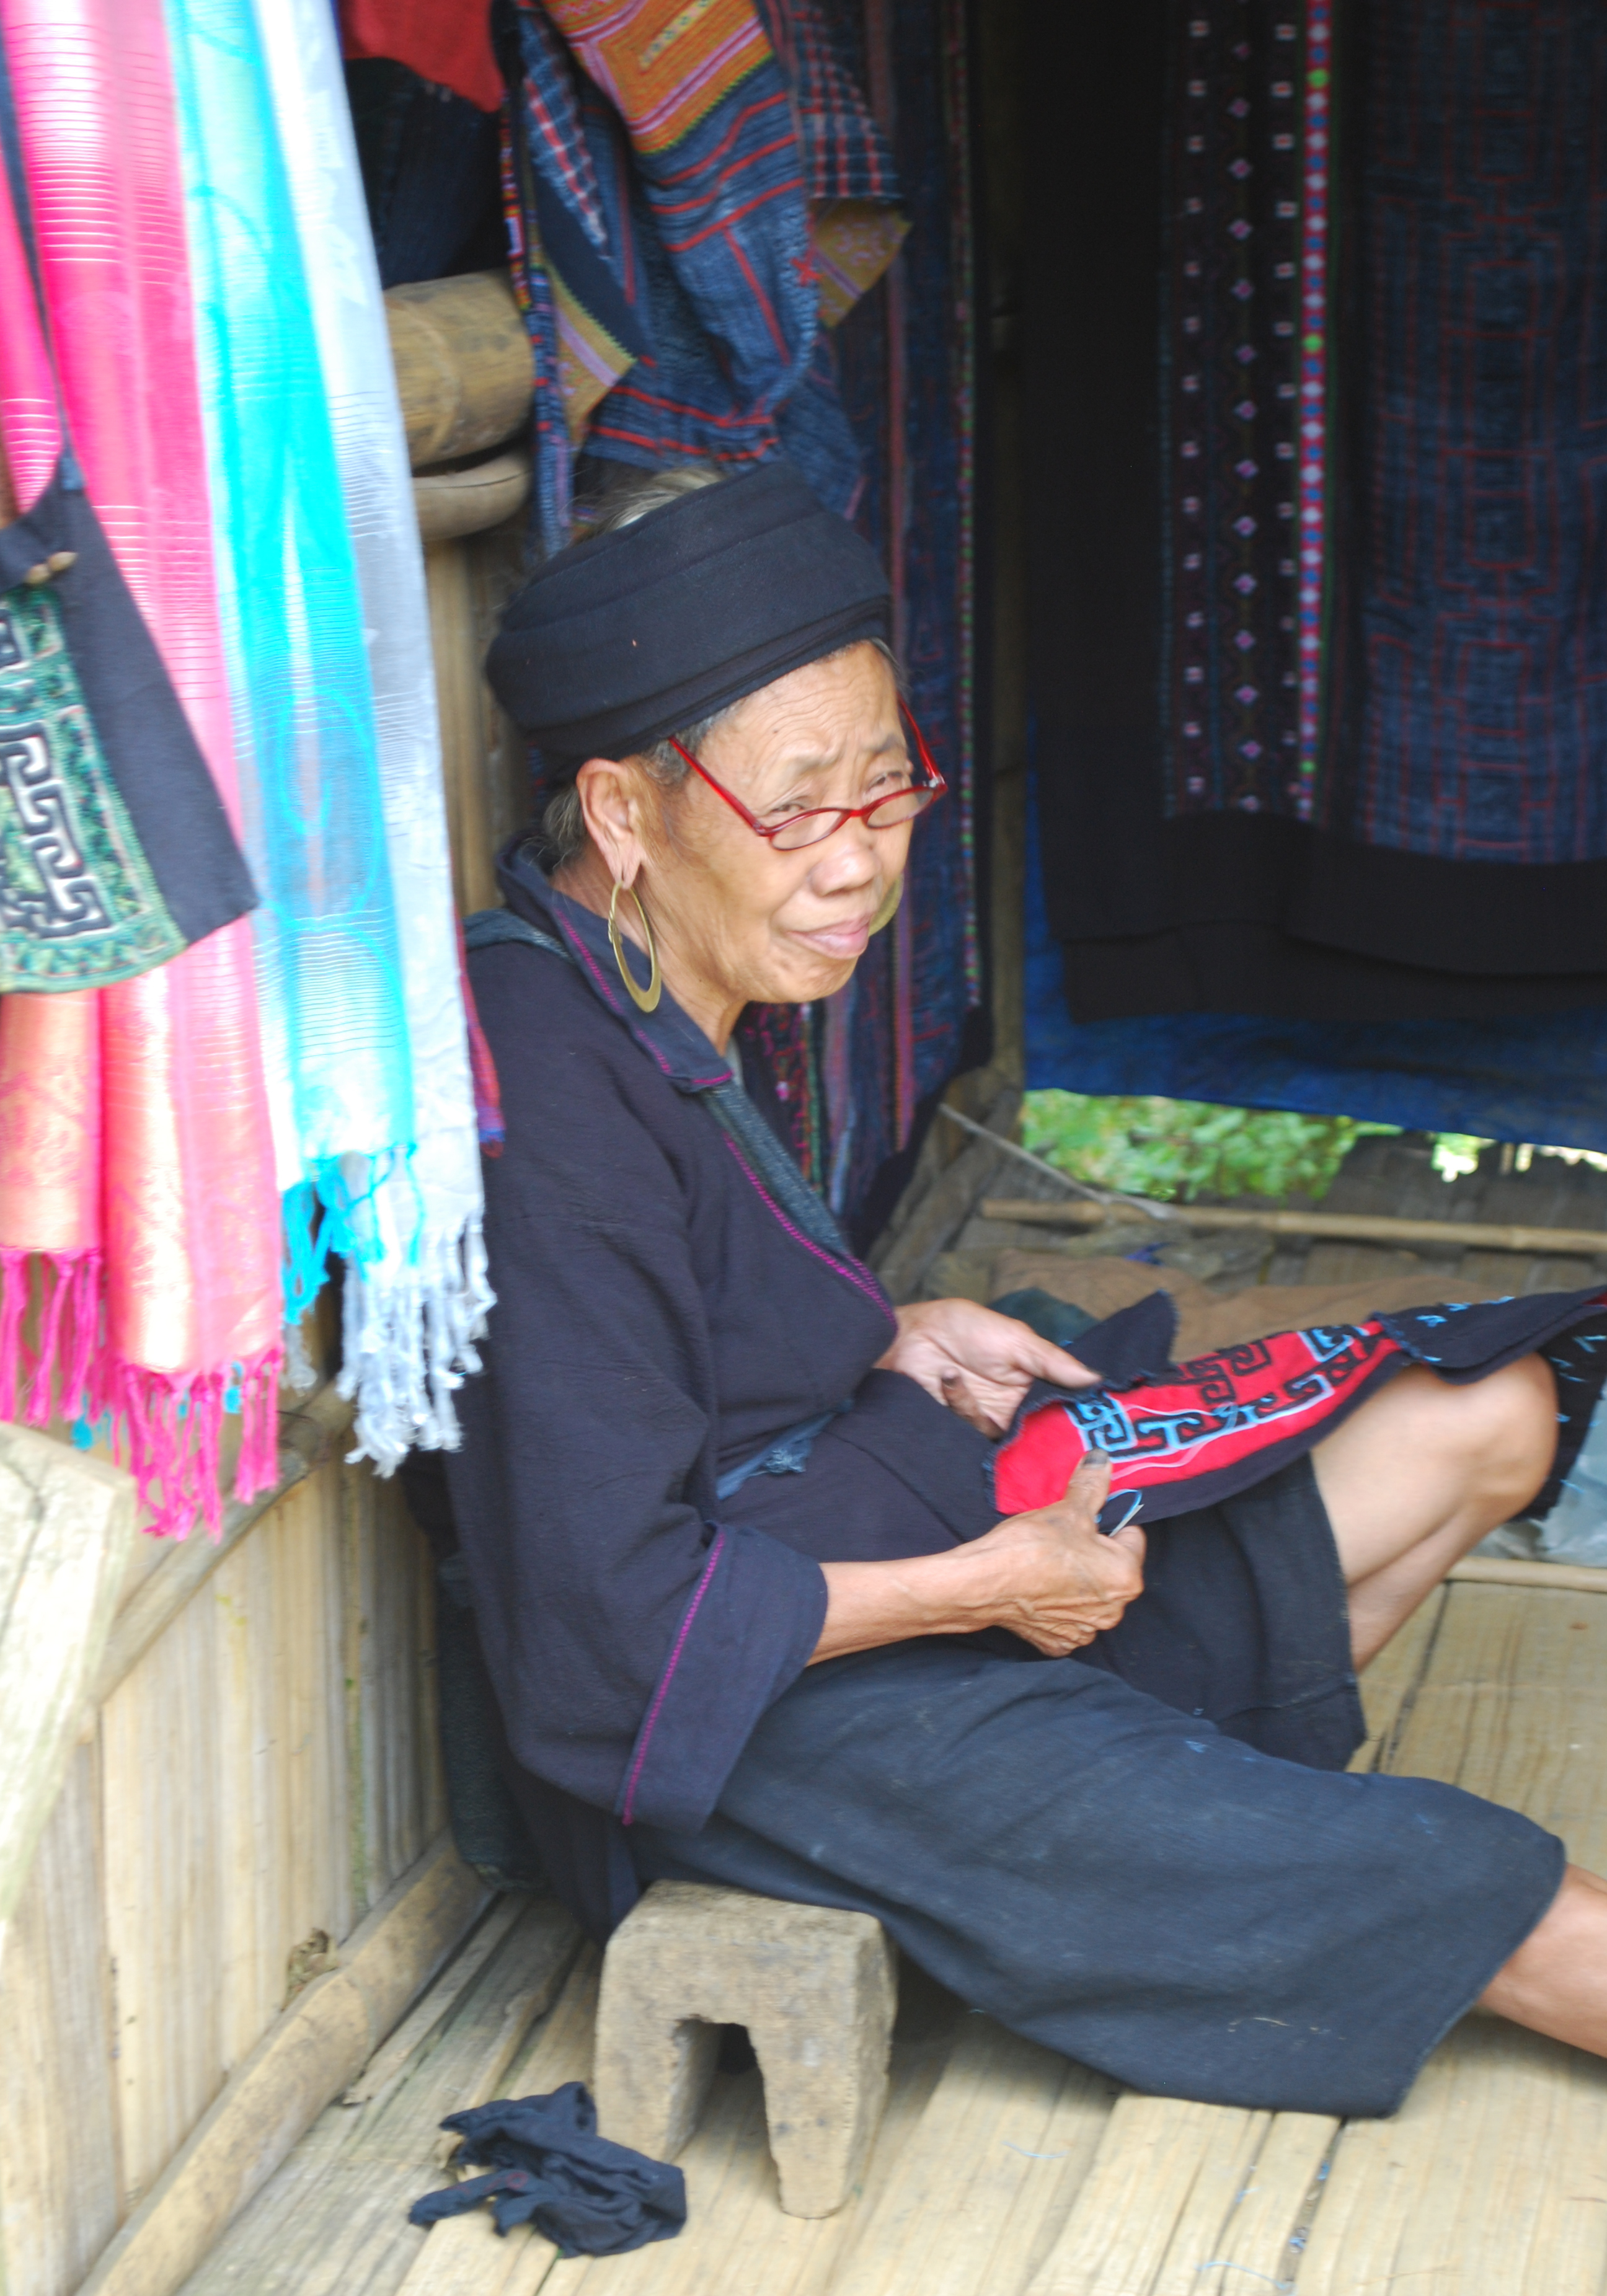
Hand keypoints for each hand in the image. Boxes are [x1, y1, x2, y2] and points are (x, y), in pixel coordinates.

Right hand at [810, 1452, 1144, 1664]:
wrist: (967, 1589)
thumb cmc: (1016, 1549)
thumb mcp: (1056, 1506)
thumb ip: (1088, 1481)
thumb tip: (1103, 1457)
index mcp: (1121, 1578)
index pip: (1130, 1536)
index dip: (1105, 1517)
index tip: (1080, 1508)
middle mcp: (1107, 1611)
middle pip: (1108, 1566)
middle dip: (1086, 1547)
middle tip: (1054, 1529)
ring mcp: (1078, 1631)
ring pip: (1082, 1589)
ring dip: (1066, 1572)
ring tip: (1034, 1552)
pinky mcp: (1049, 1642)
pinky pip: (1058, 1613)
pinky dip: (1045, 1598)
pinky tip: (1023, 1581)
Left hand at [877, 1296, 1099, 1436]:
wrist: (909, 1337)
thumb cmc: (963, 1328)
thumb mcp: (1015, 1339)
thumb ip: (1053, 1362)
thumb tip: (1096, 1378)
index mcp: (1035, 1383)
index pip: (1064, 1408)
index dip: (1076, 1417)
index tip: (1089, 1423)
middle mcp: (1017, 1407)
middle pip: (1042, 1433)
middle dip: (1039, 1431)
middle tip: (1030, 1419)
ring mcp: (991, 1421)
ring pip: (1009, 1440)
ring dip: (980, 1408)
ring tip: (956, 1373)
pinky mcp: (966, 1431)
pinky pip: (975, 1433)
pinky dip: (960, 1404)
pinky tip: (946, 1378)